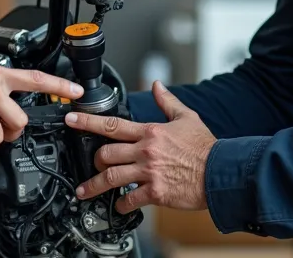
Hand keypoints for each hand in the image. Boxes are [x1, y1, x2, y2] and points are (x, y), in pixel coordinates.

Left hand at [65, 81, 216, 213]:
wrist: (221, 172)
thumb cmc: (205, 147)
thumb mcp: (187, 117)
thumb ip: (167, 102)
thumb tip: (157, 85)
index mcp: (150, 132)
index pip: (112, 125)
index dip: (87, 122)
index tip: (71, 120)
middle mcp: (145, 151)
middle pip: (106, 154)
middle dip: (94, 160)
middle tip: (92, 164)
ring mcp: (149, 173)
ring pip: (111, 178)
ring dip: (95, 186)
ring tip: (84, 192)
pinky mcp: (155, 192)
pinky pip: (130, 200)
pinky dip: (121, 205)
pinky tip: (119, 206)